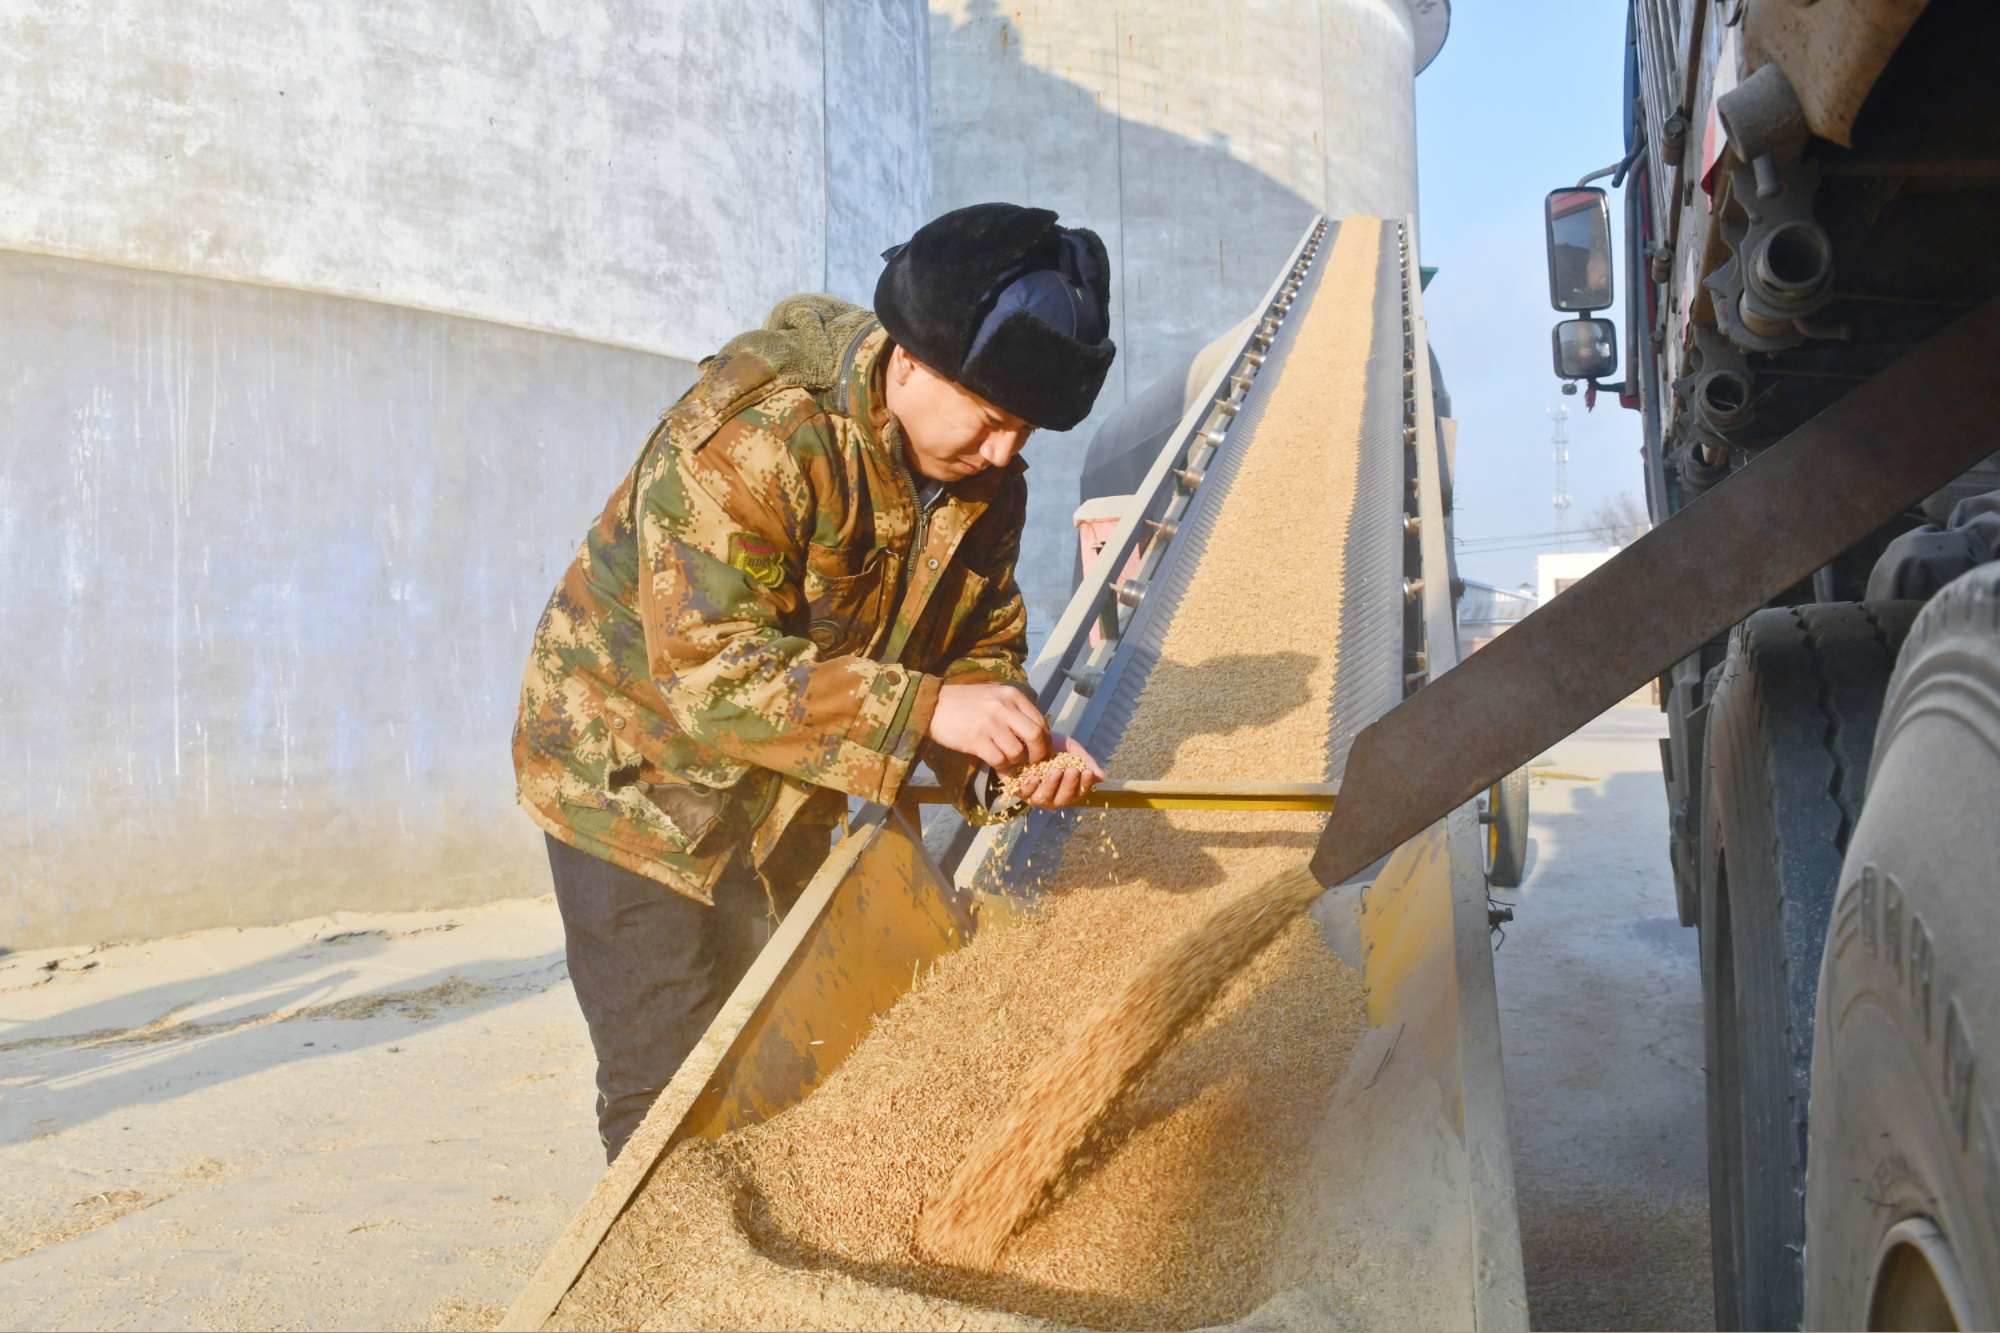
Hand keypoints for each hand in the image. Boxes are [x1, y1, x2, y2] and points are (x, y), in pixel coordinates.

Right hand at [929, 682, 1052, 770]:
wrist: (933, 705)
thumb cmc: (965, 703)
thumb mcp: (994, 697)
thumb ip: (1014, 712)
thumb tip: (1035, 736)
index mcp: (1012, 695)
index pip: (1040, 721)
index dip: (1046, 741)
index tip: (1043, 751)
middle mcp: (1004, 707)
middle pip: (1036, 736)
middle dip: (1039, 754)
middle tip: (1033, 762)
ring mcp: (990, 723)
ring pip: (1017, 752)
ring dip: (1014, 761)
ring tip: (1005, 758)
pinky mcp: (976, 739)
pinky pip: (998, 760)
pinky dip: (1000, 765)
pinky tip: (994, 762)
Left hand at [1000, 734, 1105, 809]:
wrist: (1026, 734)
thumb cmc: (1051, 744)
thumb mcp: (1071, 749)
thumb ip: (1086, 761)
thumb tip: (1101, 777)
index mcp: (1068, 788)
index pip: (1080, 792)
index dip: (1084, 784)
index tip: (1087, 772)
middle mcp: (1053, 796)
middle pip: (1063, 798)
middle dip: (1068, 785)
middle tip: (1072, 770)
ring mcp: (1035, 795)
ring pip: (1044, 798)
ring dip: (1051, 785)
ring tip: (1054, 771)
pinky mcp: (1018, 790)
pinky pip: (1024, 792)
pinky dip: (1029, 785)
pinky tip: (1034, 775)